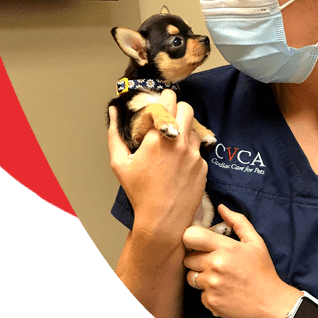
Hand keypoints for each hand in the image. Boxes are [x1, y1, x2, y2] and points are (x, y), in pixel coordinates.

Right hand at [108, 90, 206, 240]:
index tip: (162, 99)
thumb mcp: (119, 163)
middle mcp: (179, 141)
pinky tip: (180, 160)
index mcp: (157, 137)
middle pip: (187, 107)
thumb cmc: (139, 193)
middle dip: (178, 108)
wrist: (163, 220)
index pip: (168, 101)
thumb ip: (115, 134)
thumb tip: (114, 112)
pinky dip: (191, 148)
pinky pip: (199, 148)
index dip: (165, 97)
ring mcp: (194, 153)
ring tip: (174, 139)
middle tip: (170, 114)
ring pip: (195, 127)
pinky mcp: (203, 165)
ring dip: (186, 127)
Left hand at [182, 205, 301, 317]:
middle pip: (188, 259)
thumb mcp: (255, 241)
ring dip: (201, 276)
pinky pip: (199, 294)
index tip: (200, 243)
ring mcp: (212, 286)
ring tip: (218, 277)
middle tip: (213, 262)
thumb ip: (237, 221)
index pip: (191, 237)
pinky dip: (208, 293)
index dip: (192, 239)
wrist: (270, 303)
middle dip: (197, 259)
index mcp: (226, 248)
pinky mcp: (210, 303)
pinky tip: (223, 291)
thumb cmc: (262, 270)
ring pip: (191, 277)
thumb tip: (221, 207)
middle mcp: (215, 266)